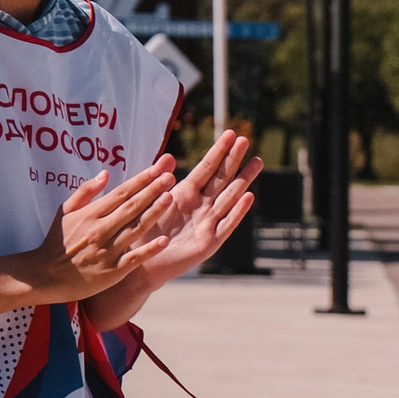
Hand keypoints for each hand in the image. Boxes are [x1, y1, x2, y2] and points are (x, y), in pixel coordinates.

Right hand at [33, 159, 175, 297]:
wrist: (47, 276)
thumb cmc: (58, 241)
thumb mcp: (65, 212)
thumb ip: (85, 192)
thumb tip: (105, 173)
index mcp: (90, 214)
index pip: (120, 194)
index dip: (140, 181)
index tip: (156, 170)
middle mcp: (100, 230)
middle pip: (131, 207)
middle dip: (152, 191)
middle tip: (169, 177)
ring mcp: (107, 251)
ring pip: (135, 229)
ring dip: (154, 213)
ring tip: (169, 198)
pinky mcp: (113, 271)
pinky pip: (134, 258)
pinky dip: (149, 249)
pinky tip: (164, 240)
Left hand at [136, 132, 262, 280]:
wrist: (142, 264)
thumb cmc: (142, 233)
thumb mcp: (147, 202)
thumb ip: (158, 180)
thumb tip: (167, 156)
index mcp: (185, 194)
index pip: (206, 168)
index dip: (218, 151)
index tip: (231, 133)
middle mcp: (201, 206)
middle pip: (221, 179)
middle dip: (233, 159)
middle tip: (247, 140)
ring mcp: (208, 223)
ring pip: (229, 197)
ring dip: (243, 180)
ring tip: (256, 163)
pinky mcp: (210, 242)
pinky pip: (226, 225)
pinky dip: (237, 211)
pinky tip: (248, 197)